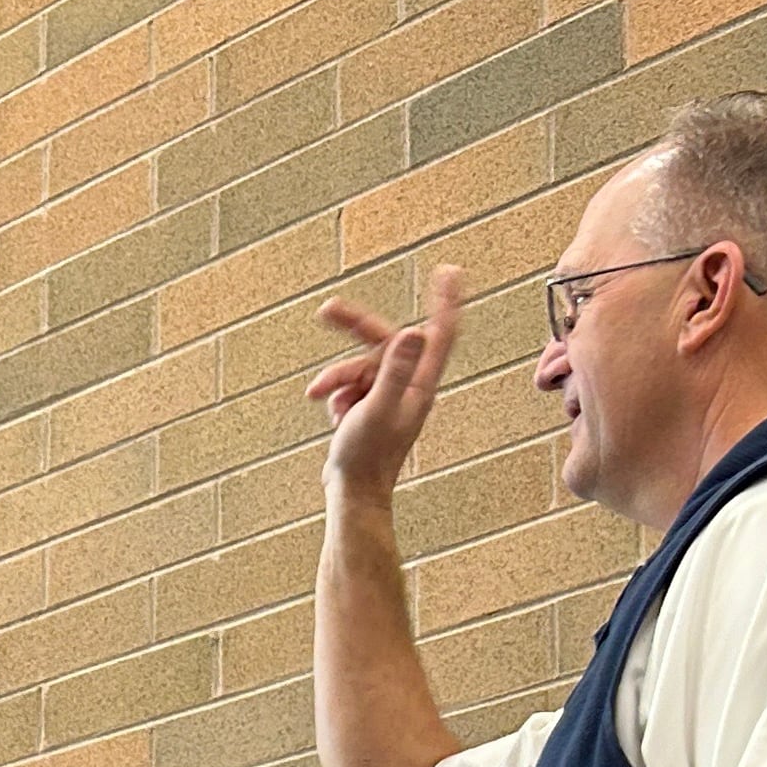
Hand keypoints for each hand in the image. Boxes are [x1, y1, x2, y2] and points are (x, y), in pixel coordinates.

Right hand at [309, 264, 463, 498]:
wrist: (352, 495)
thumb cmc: (368, 459)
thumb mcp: (378, 409)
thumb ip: (395, 370)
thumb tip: (414, 332)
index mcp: (420, 384)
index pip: (441, 334)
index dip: (446, 301)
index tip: (449, 271)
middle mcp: (408, 386)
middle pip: (385, 341)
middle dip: (354, 328)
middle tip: (326, 310)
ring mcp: (388, 396)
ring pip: (359, 365)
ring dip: (335, 378)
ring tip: (316, 396)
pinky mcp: (369, 406)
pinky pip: (349, 385)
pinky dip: (335, 394)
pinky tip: (332, 415)